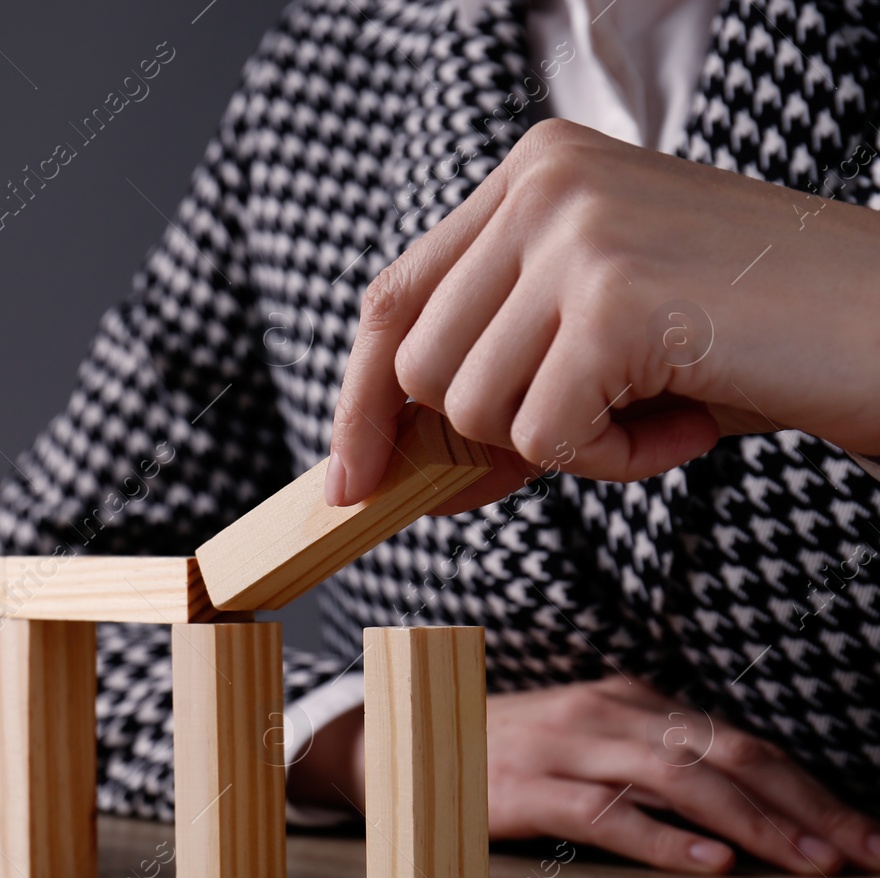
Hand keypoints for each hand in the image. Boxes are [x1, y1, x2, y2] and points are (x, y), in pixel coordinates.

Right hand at [287, 675, 879, 874]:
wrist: (395, 742)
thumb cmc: (499, 750)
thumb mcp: (582, 738)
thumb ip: (648, 755)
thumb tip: (741, 802)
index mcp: (626, 699)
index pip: (736, 740)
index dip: (807, 784)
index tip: (862, 829)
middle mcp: (605, 712)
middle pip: (725, 754)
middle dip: (805, 804)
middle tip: (863, 849)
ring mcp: (564, 746)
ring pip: (679, 779)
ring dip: (756, 823)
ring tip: (809, 860)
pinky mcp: (526, 788)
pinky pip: (606, 813)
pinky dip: (664, 839)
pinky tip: (710, 864)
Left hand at [326, 118, 879, 509]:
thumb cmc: (750, 337)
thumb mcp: (598, 342)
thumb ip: (496, 378)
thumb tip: (389, 471)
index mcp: (533, 173)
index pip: (394, 297)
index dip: (361, 398)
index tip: (352, 478)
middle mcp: (543, 184)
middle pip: (419, 365)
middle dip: (484, 436)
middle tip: (588, 432)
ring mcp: (577, 234)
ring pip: (472, 408)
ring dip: (565, 446)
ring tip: (658, 409)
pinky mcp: (613, 298)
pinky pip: (544, 438)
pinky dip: (612, 463)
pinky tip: (684, 423)